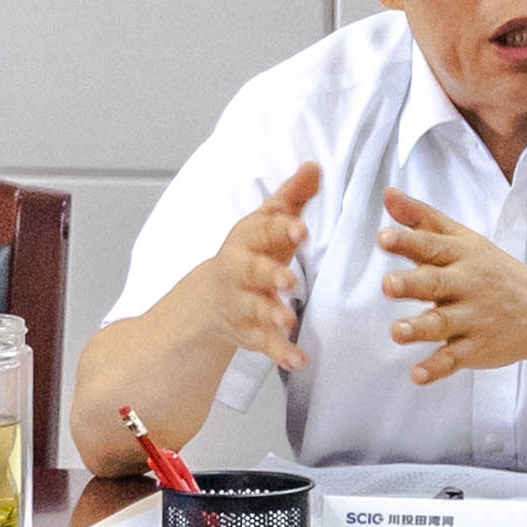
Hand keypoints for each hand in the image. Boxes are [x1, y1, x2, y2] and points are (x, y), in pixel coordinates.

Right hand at [178, 162, 319, 370]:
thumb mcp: (268, 223)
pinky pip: (264, 343)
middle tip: (289, 280)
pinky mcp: (248, 331)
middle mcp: (240, 270)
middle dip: (269, 274)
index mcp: (247, 239)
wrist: (212, 298)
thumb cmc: (252, 251)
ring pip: (255, 308)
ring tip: (288, 322)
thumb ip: (292, 197)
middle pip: (252, 270)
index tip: (302, 229)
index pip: (263, 229)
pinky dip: (280, 352)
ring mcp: (242, 302)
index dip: (282, 228)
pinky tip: (299, 360)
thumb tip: (314, 166)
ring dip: (271, 314)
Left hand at [376, 188, 526, 384]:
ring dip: (420, 329)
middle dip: (412, 284)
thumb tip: (388, 194)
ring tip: (398, 332)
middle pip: (436, 283)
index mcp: (461, 256)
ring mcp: (473, 319)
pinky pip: (454, 359)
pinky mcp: (475, 349)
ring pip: (443, 324)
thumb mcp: (461, 239)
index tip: (384, 237)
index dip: (408, 241)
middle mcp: (467, 286)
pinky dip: (436, 368)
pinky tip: (417, 374)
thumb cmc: (490, 270)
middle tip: (388, 284)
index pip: (432, 245)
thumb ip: (422, 219)